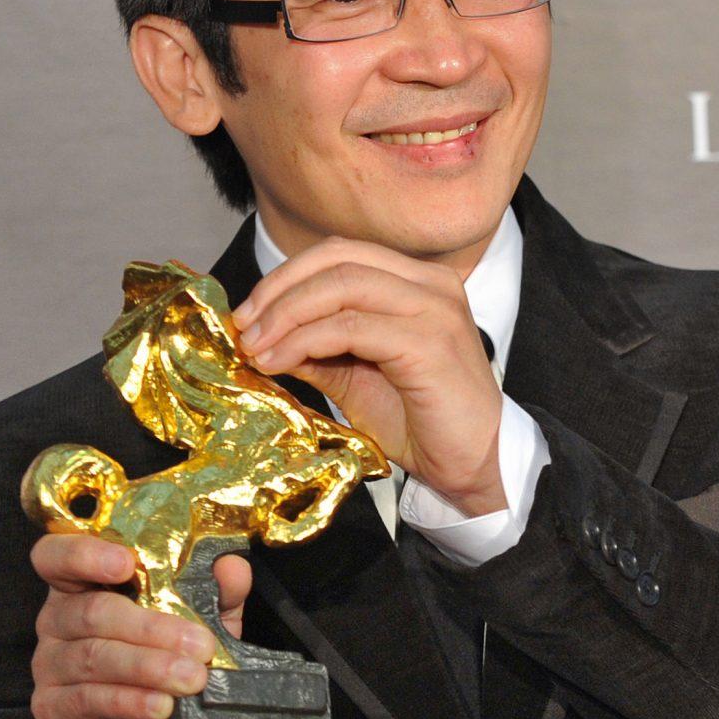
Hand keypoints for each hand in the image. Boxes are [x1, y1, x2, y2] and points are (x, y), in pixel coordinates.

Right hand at [29, 534, 251, 718]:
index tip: (126, 563)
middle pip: (93, 613)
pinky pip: (88, 701)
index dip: (86, 554)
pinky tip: (160, 707)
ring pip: (94, 657)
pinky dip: (129, 702)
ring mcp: (49, 665)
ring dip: (148, 668)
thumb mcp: (194, 621)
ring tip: (191, 679)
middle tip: (200, 646)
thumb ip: (213, 593)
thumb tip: (231, 567)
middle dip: (152, 628)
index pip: (59, 555)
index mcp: (82, 585)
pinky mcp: (52, 709)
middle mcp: (57, 620)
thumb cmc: (163, 658)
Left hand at [232, 236, 503, 514]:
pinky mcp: (429, 343)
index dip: (287, 276)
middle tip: (245, 326)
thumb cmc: (421, 421)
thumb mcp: (355, 374)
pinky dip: (305, 340)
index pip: (341, 254)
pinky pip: (351, 327)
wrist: (474, 465)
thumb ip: (316, 347)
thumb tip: (260, 334)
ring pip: (342, 286)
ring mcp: (434, 309)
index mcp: (417, 282)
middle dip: (279, 289)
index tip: (249, 313)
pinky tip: (280, 361)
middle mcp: (430, 284)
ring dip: (286, 314)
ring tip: (255, 347)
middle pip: (338, 259)